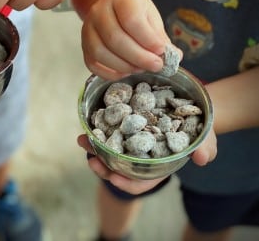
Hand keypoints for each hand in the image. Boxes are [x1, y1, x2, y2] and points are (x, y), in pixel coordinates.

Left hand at [77, 129, 215, 194]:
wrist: (190, 105)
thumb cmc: (198, 128)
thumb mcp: (205, 137)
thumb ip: (205, 147)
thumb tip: (201, 158)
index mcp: (157, 166)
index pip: (140, 183)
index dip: (127, 184)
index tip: (114, 178)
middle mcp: (141, 157)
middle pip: (118, 169)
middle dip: (103, 167)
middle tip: (92, 160)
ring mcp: (131, 142)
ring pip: (109, 151)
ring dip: (94, 147)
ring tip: (83, 139)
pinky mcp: (126, 125)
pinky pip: (109, 131)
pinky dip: (98, 128)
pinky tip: (89, 122)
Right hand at [81, 0, 180, 79]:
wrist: (109, 6)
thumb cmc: (133, 11)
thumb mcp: (150, 16)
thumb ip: (159, 36)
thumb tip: (174, 57)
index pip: (131, 20)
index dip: (147, 39)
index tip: (162, 51)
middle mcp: (98, 12)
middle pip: (115, 39)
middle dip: (139, 57)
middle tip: (156, 65)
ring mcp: (87, 29)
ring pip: (101, 53)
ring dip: (125, 66)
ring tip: (141, 68)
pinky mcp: (84, 46)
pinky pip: (92, 64)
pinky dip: (110, 73)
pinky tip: (126, 72)